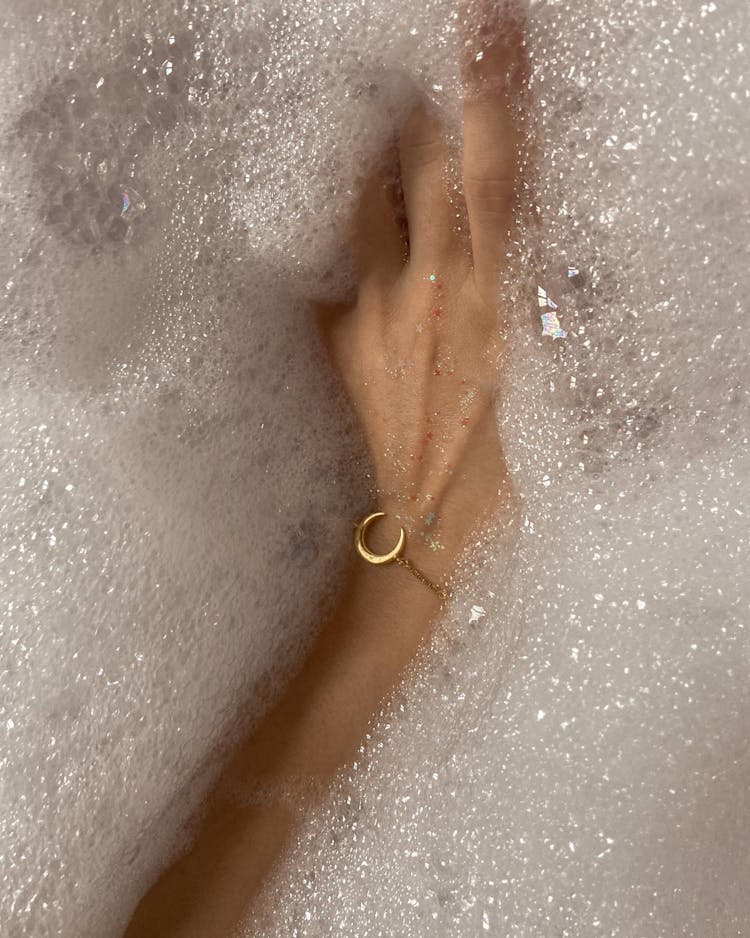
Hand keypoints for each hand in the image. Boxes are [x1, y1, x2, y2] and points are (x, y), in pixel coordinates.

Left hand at [316, 24, 523, 581]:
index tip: (488, 32)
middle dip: (419, 125)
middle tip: (421, 116)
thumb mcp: (532, 362)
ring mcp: (374, 304)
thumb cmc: (496, 451)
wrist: (425, 513)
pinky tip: (374, 289)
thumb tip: (495, 231)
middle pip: (417, 161)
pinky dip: (358, 256)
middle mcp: (431, 285)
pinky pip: (341, 264)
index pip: (497, 167)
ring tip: (390, 187)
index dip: (493, 91)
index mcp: (497, 293)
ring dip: (380, 178)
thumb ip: (514, 285)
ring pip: (367, 200)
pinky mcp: (336, 329)